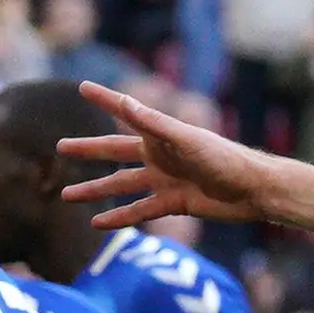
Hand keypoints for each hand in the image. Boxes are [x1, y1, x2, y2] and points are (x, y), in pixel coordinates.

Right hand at [62, 84, 313, 230]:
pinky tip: (97, 225)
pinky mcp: (174, 204)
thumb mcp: (186, 140)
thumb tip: (125, 103)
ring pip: (121, 185)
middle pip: (114, 151)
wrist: (253, 190)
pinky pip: (139, 211)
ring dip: (95, 190)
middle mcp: (159, 154)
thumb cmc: (224, 159)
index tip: (82, 87)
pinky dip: (119, 218)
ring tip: (65, 195)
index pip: (125, 113)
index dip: (104, 100)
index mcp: (161, 134)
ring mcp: (165, 179)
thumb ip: (154, 123)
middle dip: (87, 150)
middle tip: (60, 148)